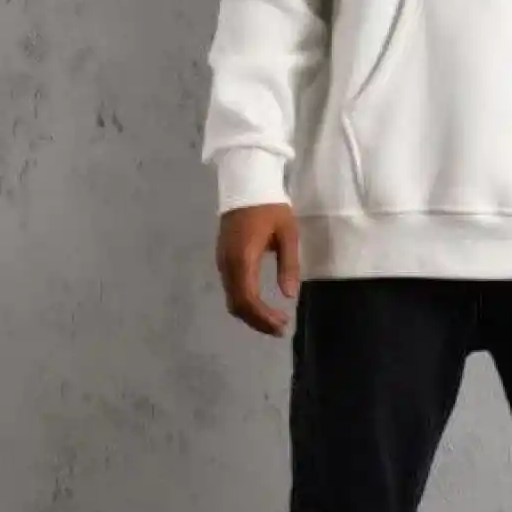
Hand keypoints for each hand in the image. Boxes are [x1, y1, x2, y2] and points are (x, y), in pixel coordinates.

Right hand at [216, 202, 300, 336]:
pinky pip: (231, 288)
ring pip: (232, 298)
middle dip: (257, 321)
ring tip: (273, 320)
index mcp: (243, 258)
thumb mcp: (287, 233)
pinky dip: (244, 301)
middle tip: (280, 328)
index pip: (248, 300)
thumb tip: (289, 295)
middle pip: (237, 305)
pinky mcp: (223, 258)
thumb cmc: (270, 206)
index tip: (282, 325)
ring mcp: (222, 261)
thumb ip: (288, 264)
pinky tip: (260, 304)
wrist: (245, 182)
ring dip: (251, 313)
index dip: (263, 318)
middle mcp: (227, 264)